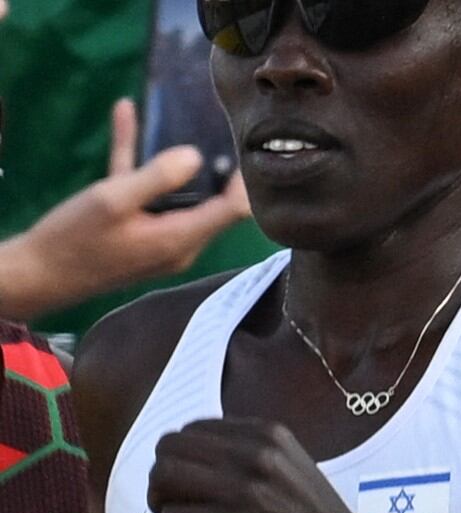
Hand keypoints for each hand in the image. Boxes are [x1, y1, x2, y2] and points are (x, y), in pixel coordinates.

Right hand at [0, 99, 249, 320]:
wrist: (39, 273)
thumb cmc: (74, 238)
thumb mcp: (113, 200)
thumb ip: (155, 177)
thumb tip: (195, 156)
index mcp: (181, 237)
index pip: (235, 210)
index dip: (244, 179)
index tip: (245, 145)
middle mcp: (180, 242)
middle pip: (215, 203)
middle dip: (219, 168)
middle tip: (224, 128)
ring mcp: (161, 238)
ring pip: (178, 193)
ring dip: (174, 158)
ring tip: (184, 117)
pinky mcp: (139, 231)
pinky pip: (146, 193)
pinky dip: (138, 159)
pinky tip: (124, 114)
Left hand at [147, 420, 418, 512]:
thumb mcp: (292, 470)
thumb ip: (248, 457)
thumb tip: (187, 463)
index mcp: (270, 435)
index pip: (190, 431)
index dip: (184, 462)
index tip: (201, 490)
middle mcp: (257, 455)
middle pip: (168, 450)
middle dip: (165, 482)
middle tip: (183, 510)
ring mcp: (247, 492)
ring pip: (163, 481)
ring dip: (167, 507)